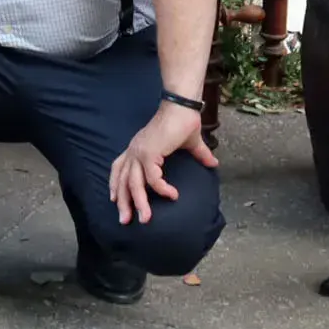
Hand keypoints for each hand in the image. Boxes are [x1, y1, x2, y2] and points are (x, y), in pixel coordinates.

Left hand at [110, 103, 217, 225]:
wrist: (183, 106)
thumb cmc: (184, 121)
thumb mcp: (189, 144)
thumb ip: (199, 155)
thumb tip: (214, 163)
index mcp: (138, 147)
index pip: (118, 167)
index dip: (115, 183)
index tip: (114, 200)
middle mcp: (134, 150)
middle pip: (123, 181)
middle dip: (123, 202)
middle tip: (126, 221)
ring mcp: (140, 152)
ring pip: (134, 184)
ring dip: (139, 203)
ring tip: (146, 218)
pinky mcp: (150, 153)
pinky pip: (152, 178)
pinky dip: (161, 189)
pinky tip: (172, 195)